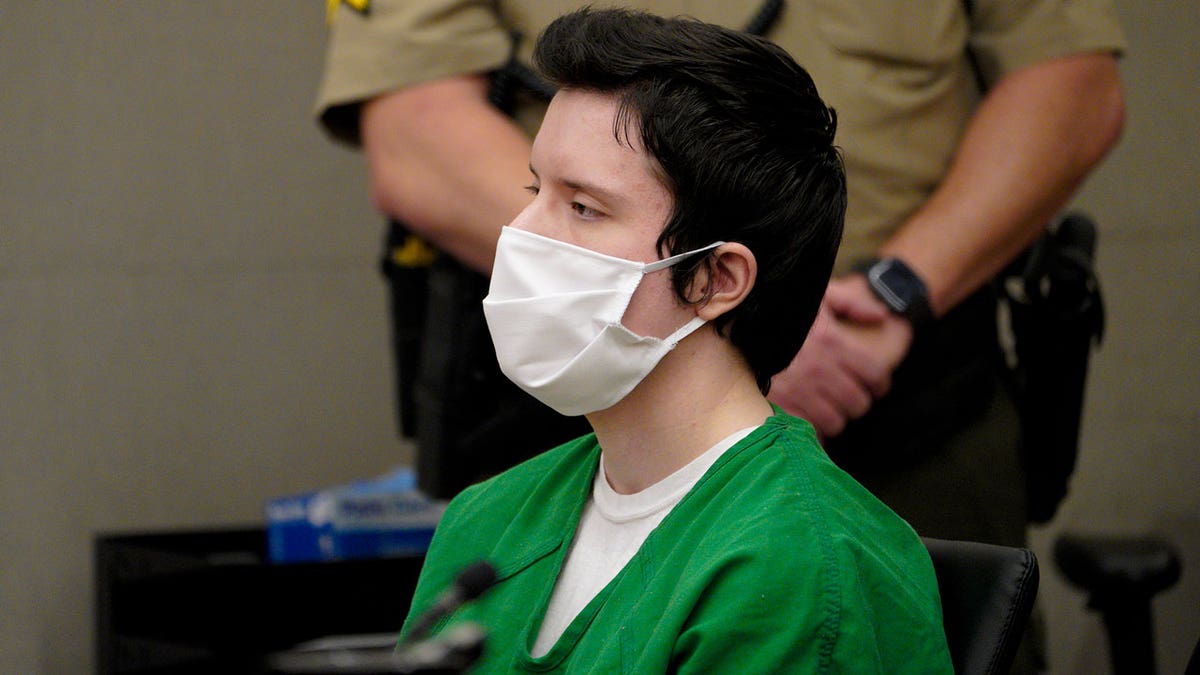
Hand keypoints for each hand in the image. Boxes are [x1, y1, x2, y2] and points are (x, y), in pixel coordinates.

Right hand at [768, 275, 914, 438]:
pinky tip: (807, 417)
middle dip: (857, 401)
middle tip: (848, 396)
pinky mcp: (780, 409)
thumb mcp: (816, 297)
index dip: (880, 383)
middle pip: (859, 403)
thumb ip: (852, 303)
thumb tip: (882, 317)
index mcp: (833, 343)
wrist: (732, 329)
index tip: (875, 386)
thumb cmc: (778, 313)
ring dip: (835, 417)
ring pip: (836, 422)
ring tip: (826, 407)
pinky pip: (809, 433)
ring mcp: (799, 393)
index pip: (875, 374)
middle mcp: (820, 371)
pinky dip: (812, 430)